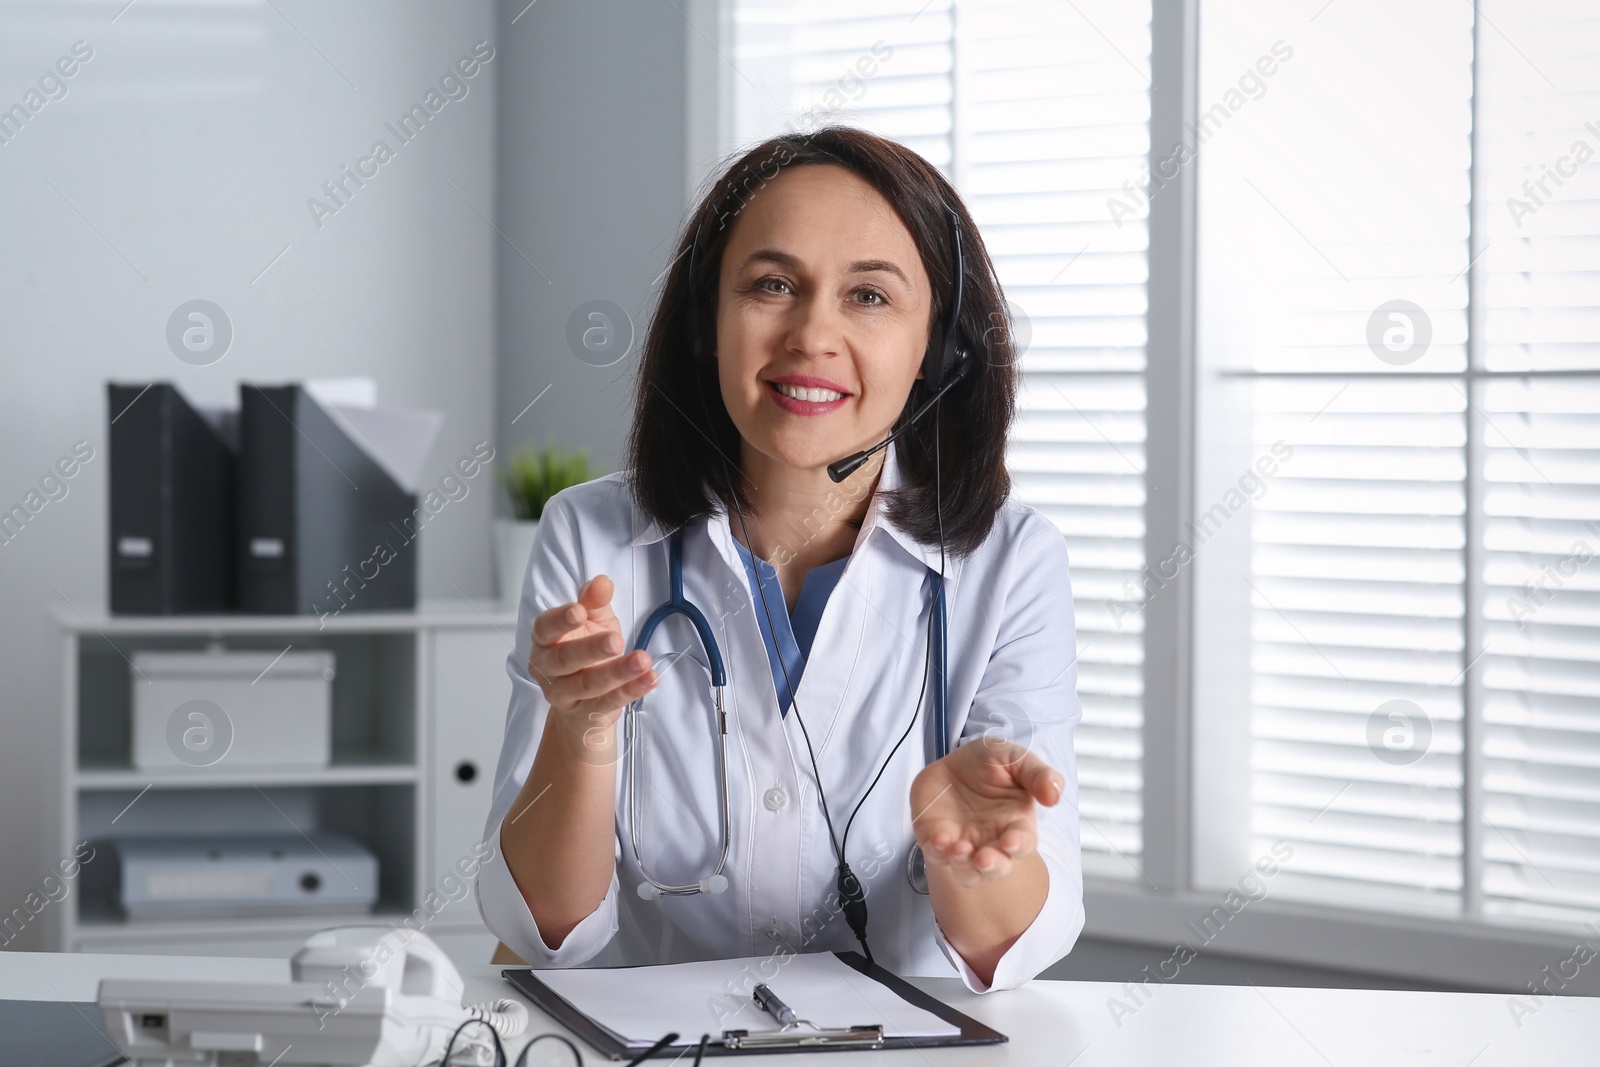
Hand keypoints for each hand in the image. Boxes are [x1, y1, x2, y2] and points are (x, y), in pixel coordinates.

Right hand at [528, 575, 656, 739]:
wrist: (581, 704)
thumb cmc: (585, 651)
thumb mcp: (593, 622)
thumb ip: (594, 601)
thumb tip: (602, 583)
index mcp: (544, 640)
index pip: (545, 628)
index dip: (560, 620)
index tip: (579, 611)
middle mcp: (547, 668)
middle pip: (565, 659)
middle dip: (591, 649)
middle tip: (615, 640)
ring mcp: (563, 694)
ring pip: (588, 685)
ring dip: (617, 672)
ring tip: (642, 660)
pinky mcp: (584, 714)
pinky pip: (607, 703)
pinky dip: (630, 691)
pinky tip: (649, 678)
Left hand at [909, 738, 1063, 888]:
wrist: (950, 763)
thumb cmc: (988, 764)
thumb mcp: (1013, 758)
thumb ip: (1037, 774)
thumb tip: (1055, 795)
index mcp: (1015, 824)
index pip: (1022, 843)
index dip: (1018, 845)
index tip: (1010, 841)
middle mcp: (990, 841)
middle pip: (996, 867)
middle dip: (992, 867)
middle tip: (984, 859)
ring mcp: (963, 844)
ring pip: (967, 871)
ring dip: (963, 866)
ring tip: (959, 850)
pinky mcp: (936, 841)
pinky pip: (936, 854)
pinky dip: (936, 851)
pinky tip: (938, 839)